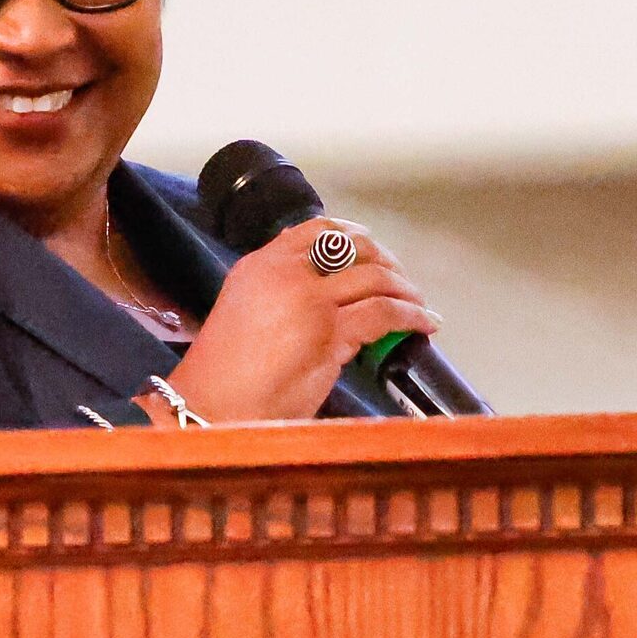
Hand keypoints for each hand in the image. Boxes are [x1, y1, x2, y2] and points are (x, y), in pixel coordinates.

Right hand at [162, 219, 438, 422]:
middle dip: (386, 260)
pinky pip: (385, 312)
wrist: (213, 406)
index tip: (372, 250)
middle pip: (353, 246)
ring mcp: (308, 299)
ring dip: (405, 290)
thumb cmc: (225, 376)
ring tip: (418, 306)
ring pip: (376, 277)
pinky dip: (412, 317)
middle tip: (401, 281)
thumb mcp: (245, 314)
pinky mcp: (330, 331)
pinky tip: (423, 324)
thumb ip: (278, 293)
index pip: (316, 230)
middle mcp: (284, 273)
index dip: (353, 237)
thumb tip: (325, 292)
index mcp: (259, 266)